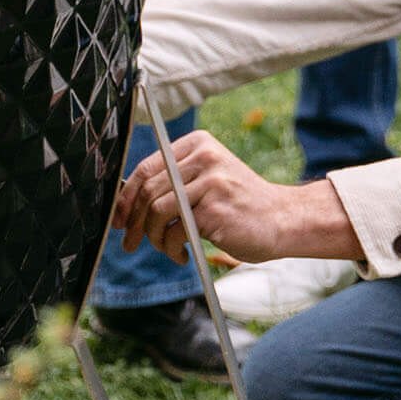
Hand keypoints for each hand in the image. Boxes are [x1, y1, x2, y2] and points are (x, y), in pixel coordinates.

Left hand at [113, 130, 360, 266]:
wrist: (282, 220)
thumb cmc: (238, 205)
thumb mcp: (207, 181)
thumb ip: (174, 183)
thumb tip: (125, 204)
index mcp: (198, 144)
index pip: (146, 167)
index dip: (125, 197)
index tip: (118, 220)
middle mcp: (203, 156)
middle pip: (148, 190)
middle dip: (133, 222)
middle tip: (128, 243)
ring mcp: (210, 181)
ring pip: (158, 211)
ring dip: (154, 239)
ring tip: (167, 250)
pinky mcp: (214, 208)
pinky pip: (175, 231)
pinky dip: (172, 249)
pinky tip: (182, 255)